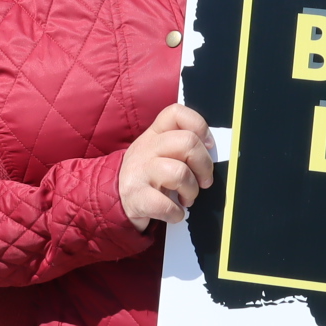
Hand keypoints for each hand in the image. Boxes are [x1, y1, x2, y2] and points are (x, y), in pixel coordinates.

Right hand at [118, 103, 214, 230]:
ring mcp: (140, 171)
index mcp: (155, 133)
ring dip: (192, 191)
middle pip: (188, 142)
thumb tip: (211, 154)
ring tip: (187, 198)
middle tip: (204, 181)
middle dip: (205, 166)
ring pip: (180, 173)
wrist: (114, 198)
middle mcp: (146, 147)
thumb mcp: (159, 152)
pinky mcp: (136, 196)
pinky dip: (176, 213)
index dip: (199, 126)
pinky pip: (166, 204)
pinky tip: (175, 212)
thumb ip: (181, 147)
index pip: (176, 113)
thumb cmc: (148, 174)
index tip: (208, 146)